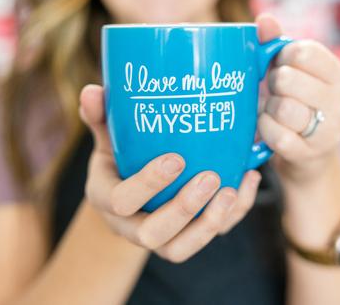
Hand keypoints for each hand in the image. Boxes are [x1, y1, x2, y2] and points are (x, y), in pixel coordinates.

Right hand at [78, 85, 262, 262]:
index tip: (176, 159)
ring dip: (209, 223)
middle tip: (210, 177)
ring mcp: (160, 238)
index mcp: (107, 199)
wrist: (131, 194)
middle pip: (152, 234)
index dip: (149, 184)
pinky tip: (248, 180)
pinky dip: (233, 214)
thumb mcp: (108, 138)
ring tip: (232, 190)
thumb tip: (90, 91)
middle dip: (184, 208)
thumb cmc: (120, 158)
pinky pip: (211, 236)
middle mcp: (131, 226)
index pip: (122, 201)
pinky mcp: (187, 238)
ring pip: (181, 249)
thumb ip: (102, 117)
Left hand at [256, 14, 339, 185]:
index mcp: (337, 74)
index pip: (303, 52)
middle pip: (288, 79)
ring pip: (283, 108)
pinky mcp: (311, 153)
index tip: (280, 65)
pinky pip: (278, 136)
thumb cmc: (297, 103)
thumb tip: (264, 19)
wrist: (309, 154)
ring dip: (268, 108)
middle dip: (272, 84)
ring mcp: (329, 130)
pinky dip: (265, 130)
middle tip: (275, 90)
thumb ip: (276, 43)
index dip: (281, 57)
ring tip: (272, 110)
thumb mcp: (293, 72)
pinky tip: (268, 127)